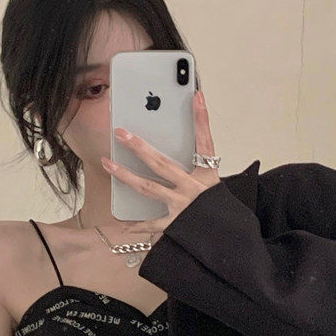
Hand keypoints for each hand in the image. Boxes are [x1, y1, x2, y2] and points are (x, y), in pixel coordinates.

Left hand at [101, 89, 219, 236]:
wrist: (227, 239)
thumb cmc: (218, 209)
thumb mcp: (214, 183)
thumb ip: (200, 165)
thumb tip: (184, 144)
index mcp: (207, 176)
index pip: (205, 142)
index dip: (201, 119)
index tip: (196, 96)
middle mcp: (193, 189)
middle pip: (161, 163)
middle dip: (139, 146)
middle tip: (121, 132)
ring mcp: (182, 207)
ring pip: (148, 188)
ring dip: (125, 175)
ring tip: (108, 163)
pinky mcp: (175, 226)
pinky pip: (151, 225)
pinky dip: (135, 225)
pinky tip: (120, 222)